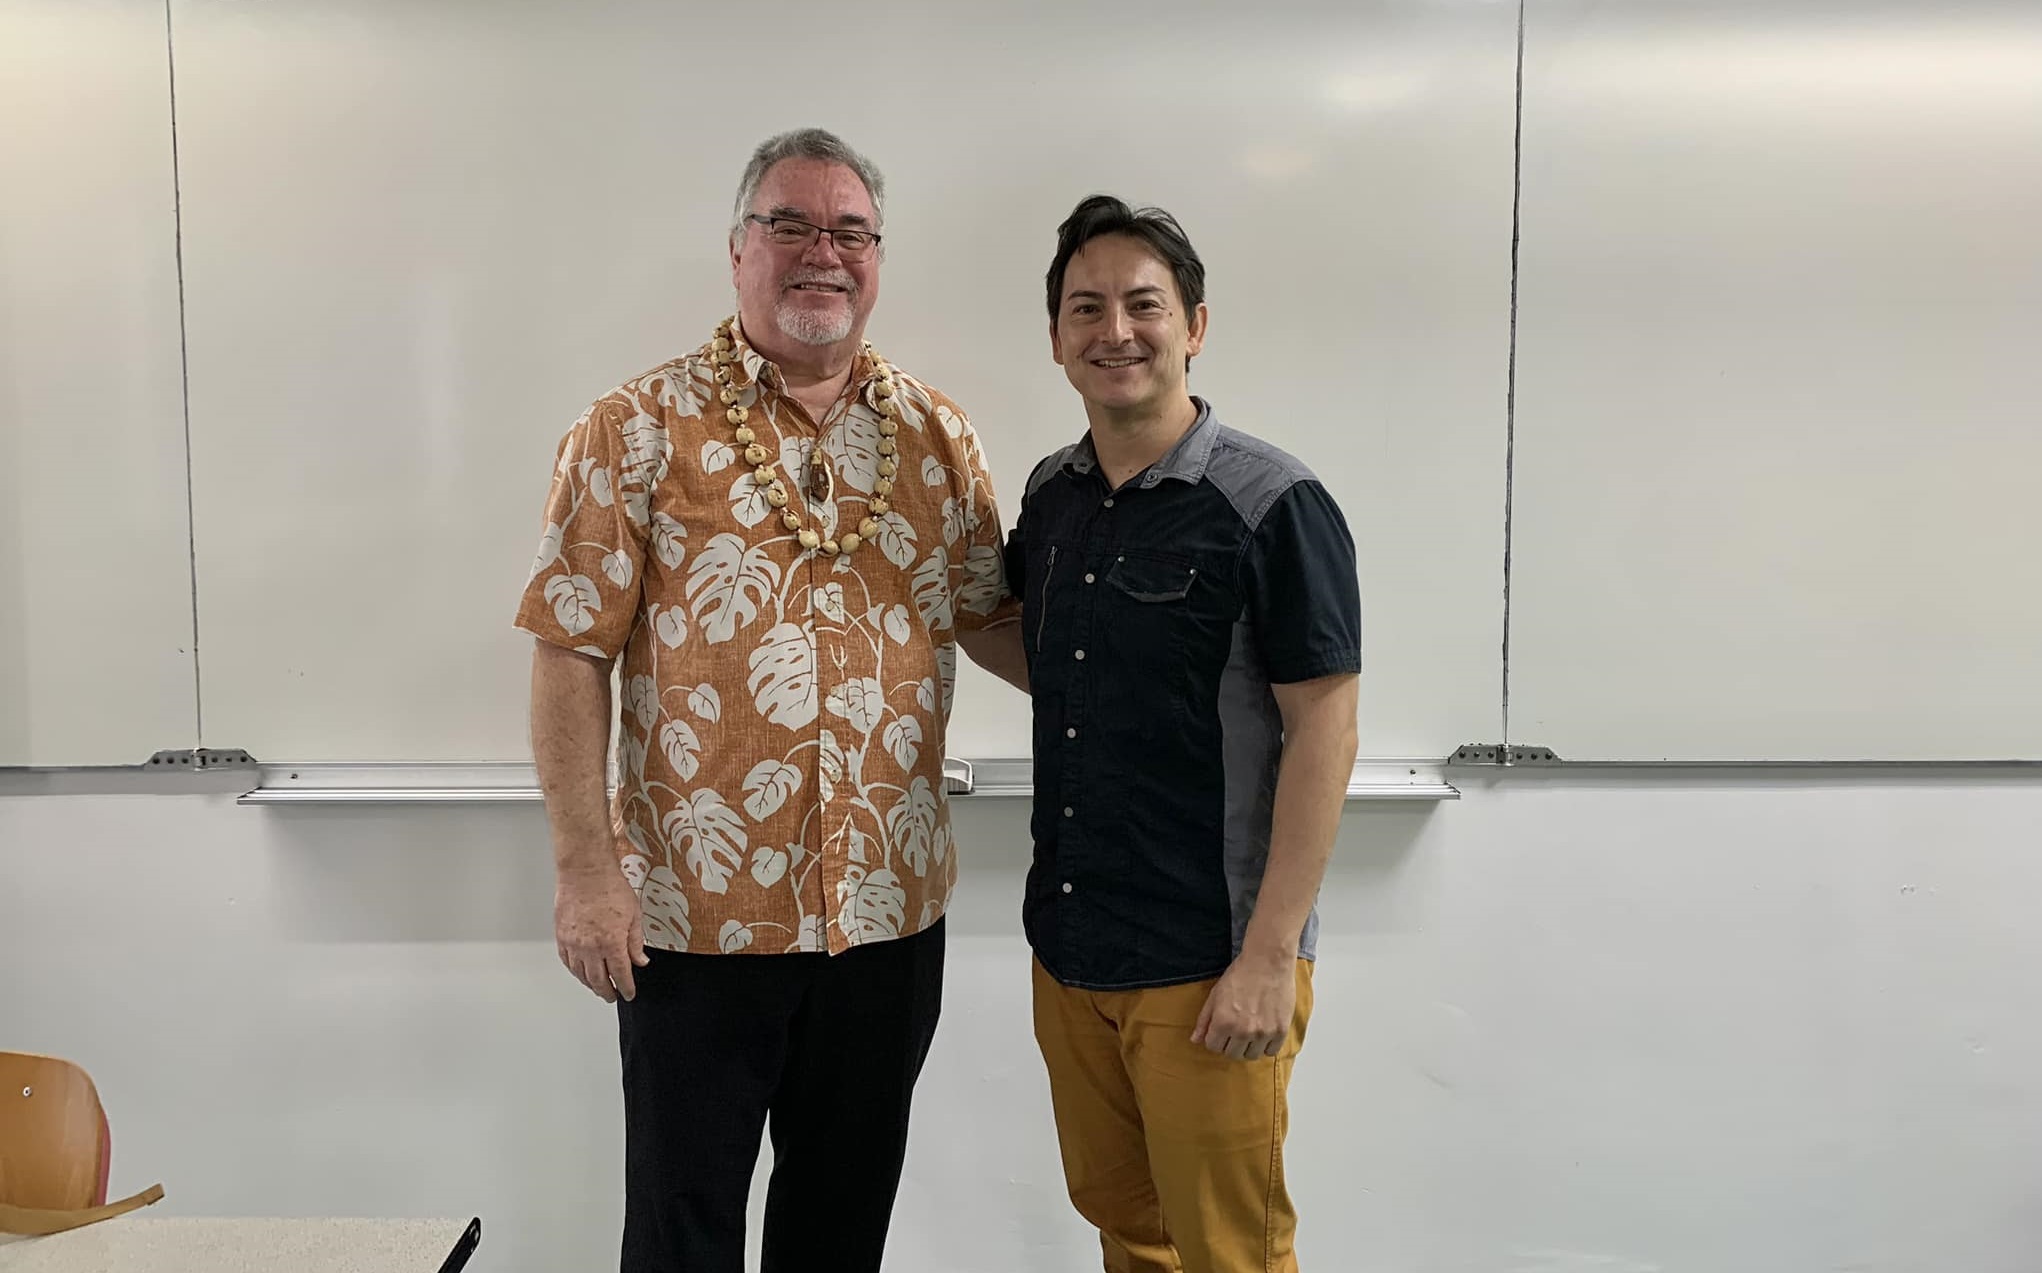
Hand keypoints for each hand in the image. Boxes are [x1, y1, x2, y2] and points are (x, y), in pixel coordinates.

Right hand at [555, 864, 648, 1002]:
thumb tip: (640, 961)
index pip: (620, 975)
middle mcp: (590, 948)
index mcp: (612, 943)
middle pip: (598, 980)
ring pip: (581, 974)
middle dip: (607, 991)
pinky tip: (580, 973)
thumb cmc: (610, 888)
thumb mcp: (634, 915)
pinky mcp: (561, 937)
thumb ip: (636, 942)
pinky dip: (575, 971)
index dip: (626, 988)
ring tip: (598, 988)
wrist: (585, 872)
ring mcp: (573, 944)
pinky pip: (567, 962)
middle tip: (612, 996)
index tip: (629, 993)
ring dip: (590, 984)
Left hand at [1190, 953, 1294, 1060]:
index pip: (1213, 1046)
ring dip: (1248, 1047)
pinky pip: (1271, 1051)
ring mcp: (1263, 1033)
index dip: (1215, 1038)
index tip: (1221, 1030)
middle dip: (1231, 1044)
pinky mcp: (1280, 1031)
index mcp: (1223, 1022)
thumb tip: (1195, 1040)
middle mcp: (1243, 1031)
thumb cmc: (1240, 975)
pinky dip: (1266, 1045)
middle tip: (1235, 1031)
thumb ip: (1204, 1020)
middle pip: (1232, 1054)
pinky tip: (1264, 1032)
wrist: (1268, 962)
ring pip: (1251, 1056)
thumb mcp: (1215, 994)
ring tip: (1250, 1032)